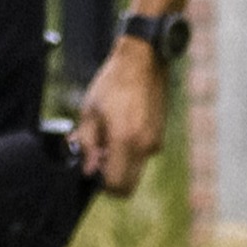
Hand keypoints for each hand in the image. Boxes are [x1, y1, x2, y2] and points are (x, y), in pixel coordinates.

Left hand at [71, 40, 169, 195]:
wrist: (143, 61)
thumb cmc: (112, 84)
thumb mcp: (89, 113)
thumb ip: (87, 145)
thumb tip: (87, 170)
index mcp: (125, 141)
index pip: (116, 185)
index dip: (100, 183)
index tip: (91, 168)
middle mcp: (144, 147)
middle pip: (128, 185)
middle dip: (111, 179)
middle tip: (97, 158)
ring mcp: (155, 142)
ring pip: (135, 170)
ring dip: (120, 163)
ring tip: (105, 137)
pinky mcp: (159, 135)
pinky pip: (142, 154)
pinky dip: (130, 151)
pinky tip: (119, 129)